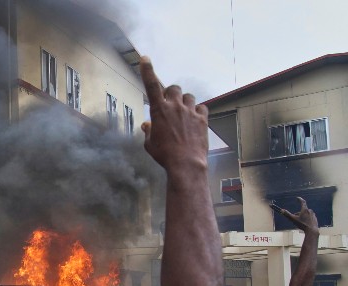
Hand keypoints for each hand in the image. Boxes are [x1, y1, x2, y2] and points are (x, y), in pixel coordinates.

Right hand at [139, 57, 208, 173]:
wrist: (185, 163)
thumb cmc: (164, 154)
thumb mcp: (150, 144)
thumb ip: (149, 131)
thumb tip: (147, 125)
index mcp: (159, 110)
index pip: (151, 85)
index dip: (147, 71)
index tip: (145, 59)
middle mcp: (175, 106)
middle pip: (174, 88)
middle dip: (171, 93)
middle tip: (170, 104)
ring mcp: (190, 111)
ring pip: (189, 96)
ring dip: (185, 102)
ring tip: (184, 114)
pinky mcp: (202, 119)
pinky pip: (201, 107)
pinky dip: (198, 111)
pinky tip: (195, 120)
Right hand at [281, 197, 318, 235]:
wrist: (312, 230)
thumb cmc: (302, 224)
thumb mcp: (293, 219)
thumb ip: (287, 215)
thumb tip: (282, 210)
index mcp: (305, 210)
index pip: (302, 202)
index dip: (300, 199)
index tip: (297, 198)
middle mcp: (310, 211)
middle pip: (303, 210)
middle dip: (299, 213)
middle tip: (295, 217)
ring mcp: (313, 215)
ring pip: (306, 214)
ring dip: (303, 216)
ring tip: (300, 222)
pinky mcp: (315, 219)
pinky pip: (310, 217)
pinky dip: (307, 219)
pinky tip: (305, 223)